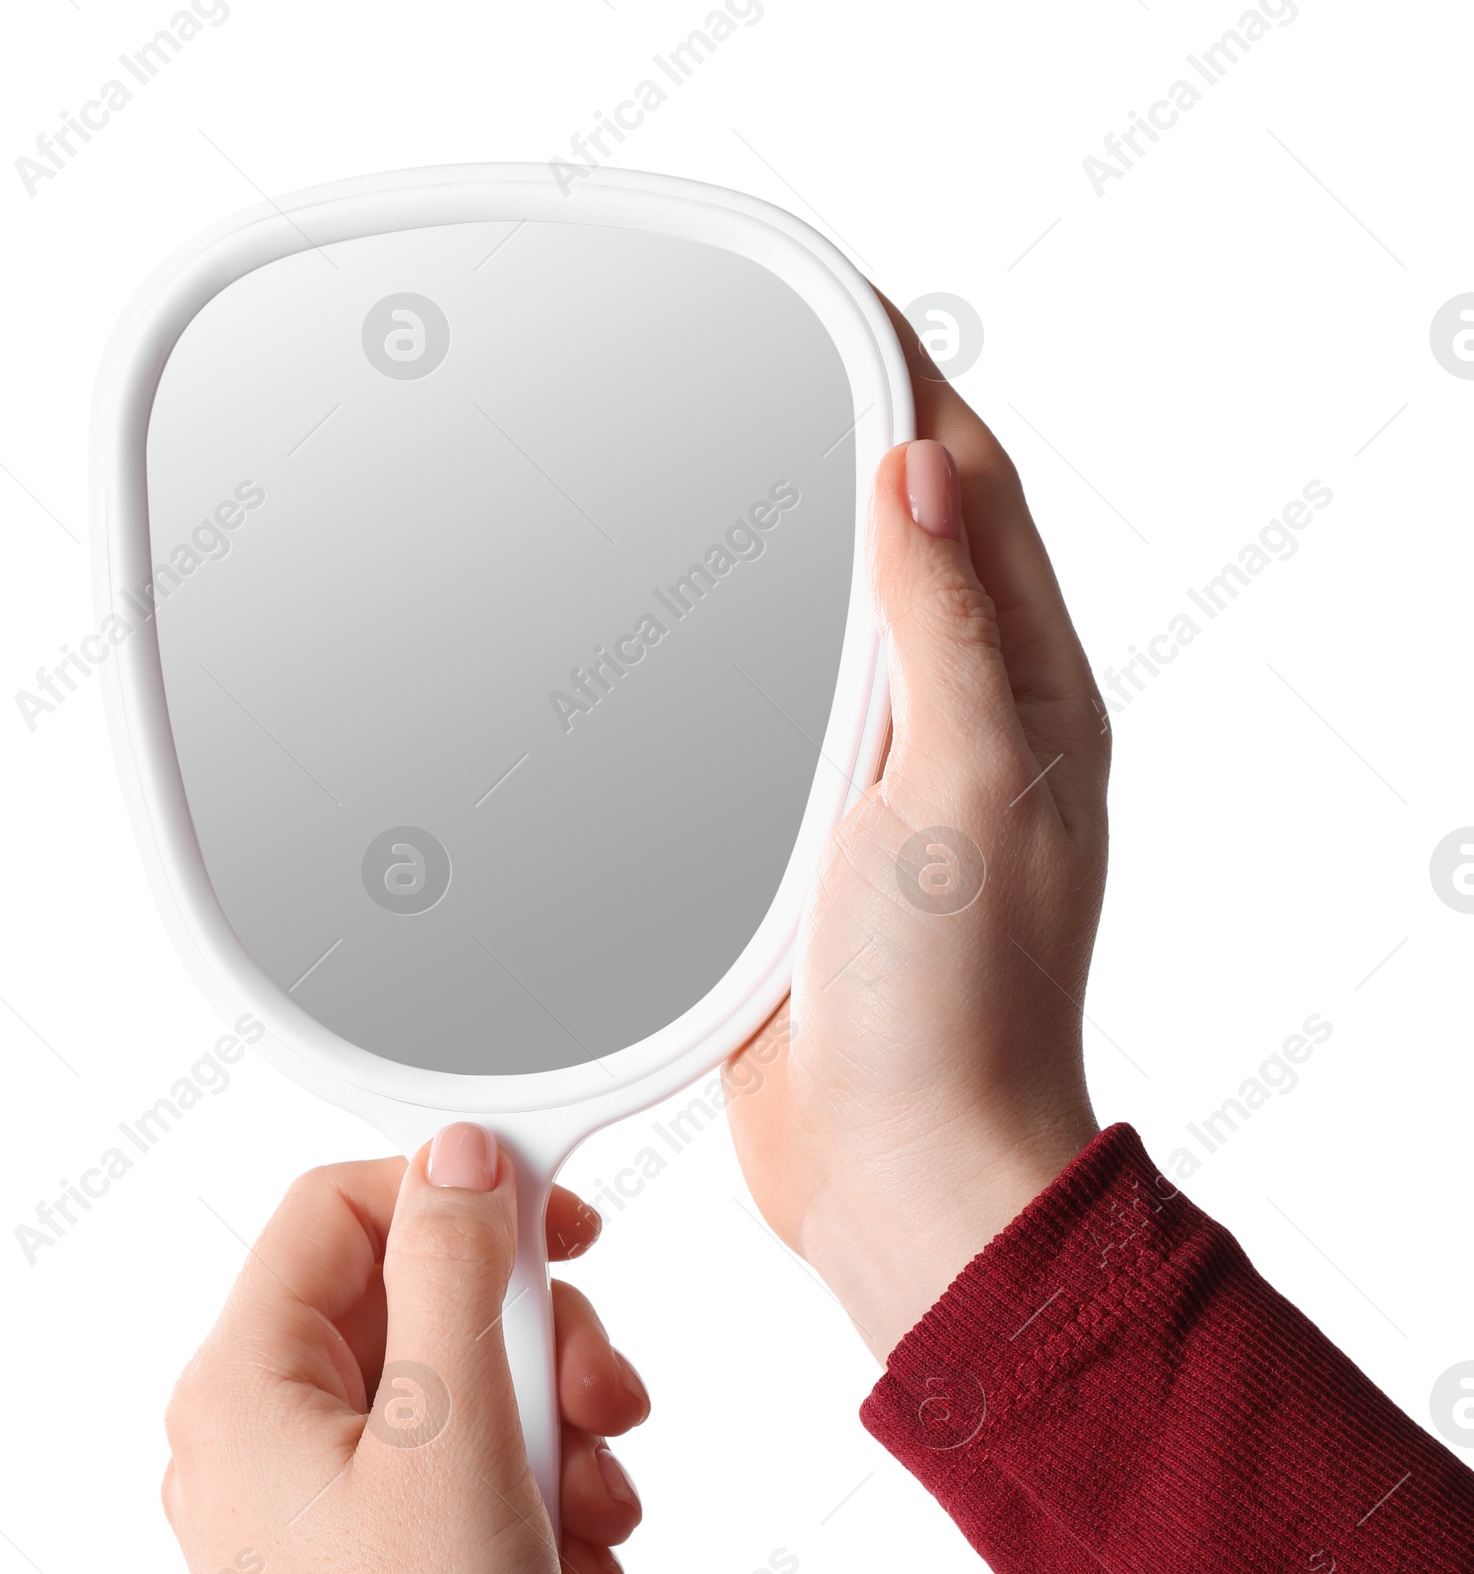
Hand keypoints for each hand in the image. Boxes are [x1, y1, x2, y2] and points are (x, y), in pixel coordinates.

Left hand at [160, 1124, 649, 1573]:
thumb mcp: (457, 1435)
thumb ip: (457, 1272)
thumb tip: (455, 1156)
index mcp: (243, 1382)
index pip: (342, 1207)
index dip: (461, 1197)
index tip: (565, 1233)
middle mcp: (253, 1433)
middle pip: (412, 1303)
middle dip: (534, 1345)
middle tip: (607, 1403)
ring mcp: (300, 1504)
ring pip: (448, 1394)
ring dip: (548, 1431)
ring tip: (602, 1508)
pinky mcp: (351, 1564)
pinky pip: (447, 1477)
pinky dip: (525, 1498)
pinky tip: (579, 1558)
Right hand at [726, 303, 1110, 1362]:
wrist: (899, 1175)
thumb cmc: (952, 1012)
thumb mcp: (962, 793)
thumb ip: (945, 629)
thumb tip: (913, 468)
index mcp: (1026, 697)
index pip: (971, 489)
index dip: (899, 379)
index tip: (811, 301)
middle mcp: (961, 730)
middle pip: (895, 540)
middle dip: (823, 441)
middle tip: (722, 359)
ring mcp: (879, 793)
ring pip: (819, 629)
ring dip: (761, 547)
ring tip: (672, 460)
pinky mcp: (805, 857)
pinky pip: (761, 729)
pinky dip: (715, 669)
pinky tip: (644, 645)